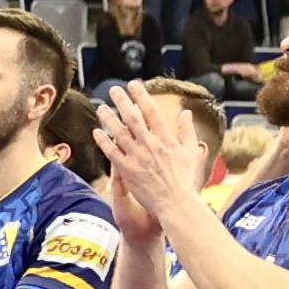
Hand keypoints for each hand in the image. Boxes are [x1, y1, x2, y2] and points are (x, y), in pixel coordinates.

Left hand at [89, 82, 190, 238]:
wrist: (175, 203)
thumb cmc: (185, 180)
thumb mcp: (191, 152)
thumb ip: (188, 131)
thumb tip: (186, 113)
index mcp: (166, 139)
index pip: (151, 112)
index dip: (141, 96)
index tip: (133, 85)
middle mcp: (150, 145)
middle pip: (133, 118)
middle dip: (122, 101)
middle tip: (113, 89)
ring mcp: (137, 158)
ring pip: (119, 133)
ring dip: (109, 118)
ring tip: (101, 107)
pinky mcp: (128, 171)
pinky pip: (113, 153)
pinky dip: (104, 142)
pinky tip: (97, 132)